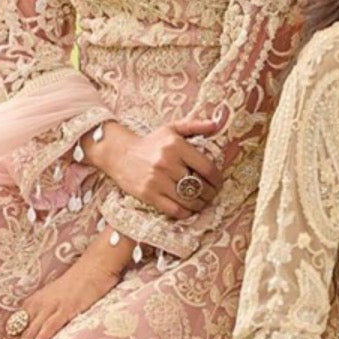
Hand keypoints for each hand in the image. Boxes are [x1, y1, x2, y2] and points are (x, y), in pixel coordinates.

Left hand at [4, 249, 121, 338]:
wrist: (96, 264)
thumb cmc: (79, 283)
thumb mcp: (56, 298)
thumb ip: (47, 314)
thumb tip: (40, 335)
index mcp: (34, 302)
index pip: (13, 326)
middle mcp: (39, 304)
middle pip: (19, 332)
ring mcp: (52, 306)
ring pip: (31, 331)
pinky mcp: (66, 308)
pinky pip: (50, 327)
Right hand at [93, 115, 225, 218]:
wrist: (120, 154)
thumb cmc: (151, 142)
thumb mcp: (172, 129)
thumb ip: (195, 125)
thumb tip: (217, 125)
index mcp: (176, 146)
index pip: (207, 167)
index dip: (217, 179)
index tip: (218, 182)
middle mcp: (167, 163)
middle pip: (199, 186)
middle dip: (210, 193)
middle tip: (212, 194)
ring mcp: (157, 180)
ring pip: (188, 200)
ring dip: (200, 204)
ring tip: (202, 202)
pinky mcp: (148, 195)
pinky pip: (174, 210)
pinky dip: (185, 213)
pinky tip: (188, 209)